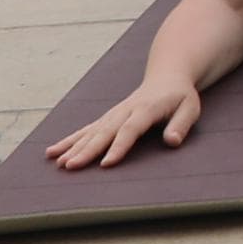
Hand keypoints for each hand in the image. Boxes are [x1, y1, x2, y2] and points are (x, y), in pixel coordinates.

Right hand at [45, 77, 203, 168]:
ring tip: (59, 163)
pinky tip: (52, 152)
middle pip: (104, 132)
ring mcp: (112, 114)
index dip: (119, 146)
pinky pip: (85, 130)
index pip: (131, 129)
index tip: (106, 163)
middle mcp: (125, 111)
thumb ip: (181, 124)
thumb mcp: (190, 107)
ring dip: (73, 147)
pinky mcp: (106, 118)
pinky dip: (68, 141)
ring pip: (90, 132)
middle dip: (87, 150)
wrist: (166, 77)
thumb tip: (172, 141)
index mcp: (146, 109)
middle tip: (71, 166)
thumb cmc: (180, 97)